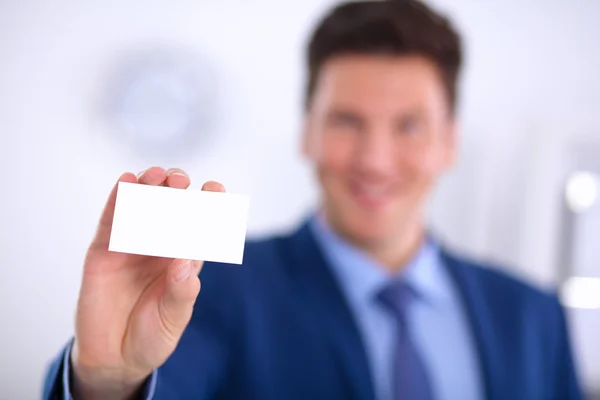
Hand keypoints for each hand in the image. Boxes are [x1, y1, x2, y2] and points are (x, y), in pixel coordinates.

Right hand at [70, 167, 224, 399]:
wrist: (114, 357)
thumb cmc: (152, 336)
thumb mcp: (172, 319)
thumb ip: (180, 293)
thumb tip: (186, 262)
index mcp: (184, 259)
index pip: (199, 226)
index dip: (208, 205)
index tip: (215, 188)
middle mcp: (160, 246)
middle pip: (170, 208)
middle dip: (176, 189)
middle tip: (180, 181)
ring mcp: (132, 244)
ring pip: (141, 206)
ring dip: (149, 186)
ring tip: (156, 175)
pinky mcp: (104, 249)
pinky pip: (111, 219)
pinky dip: (118, 199)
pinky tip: (126, 181)